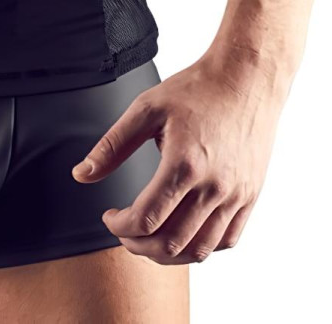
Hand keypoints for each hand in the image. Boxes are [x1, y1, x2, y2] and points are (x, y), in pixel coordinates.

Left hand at [71, 50, 286, 263]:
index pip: (146, 219)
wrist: (247, 77)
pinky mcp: (250, 195)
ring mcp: (235, 195)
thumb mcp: (147, 108)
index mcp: (184, 164)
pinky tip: (184, 233)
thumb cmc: (197, 88)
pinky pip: (227, 240)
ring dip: (168, 254)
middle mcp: (213, 186)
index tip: (109, 216)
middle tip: (125, 232)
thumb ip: (113, 145)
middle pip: (171, 244)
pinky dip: (201, 247)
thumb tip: (81, 174)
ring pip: (200, 250)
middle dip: (138, 245)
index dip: (119, 226)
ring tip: (150, 238)